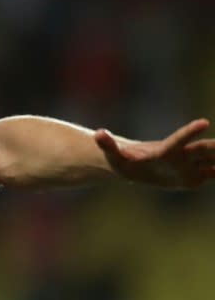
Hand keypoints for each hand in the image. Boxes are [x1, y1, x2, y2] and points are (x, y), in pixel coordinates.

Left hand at [95, 118, 214, 188]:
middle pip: (206, 150)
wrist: (133, 166)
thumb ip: (107, 144)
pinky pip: (213, 174)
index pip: (179, 140)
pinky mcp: (193, 177)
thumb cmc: (121, 159)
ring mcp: (189, 166)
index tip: (204, 123)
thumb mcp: (112, 155)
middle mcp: (181, 156)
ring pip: (214, 161)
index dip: (189, 133)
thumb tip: (96, 134)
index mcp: (164, 151)